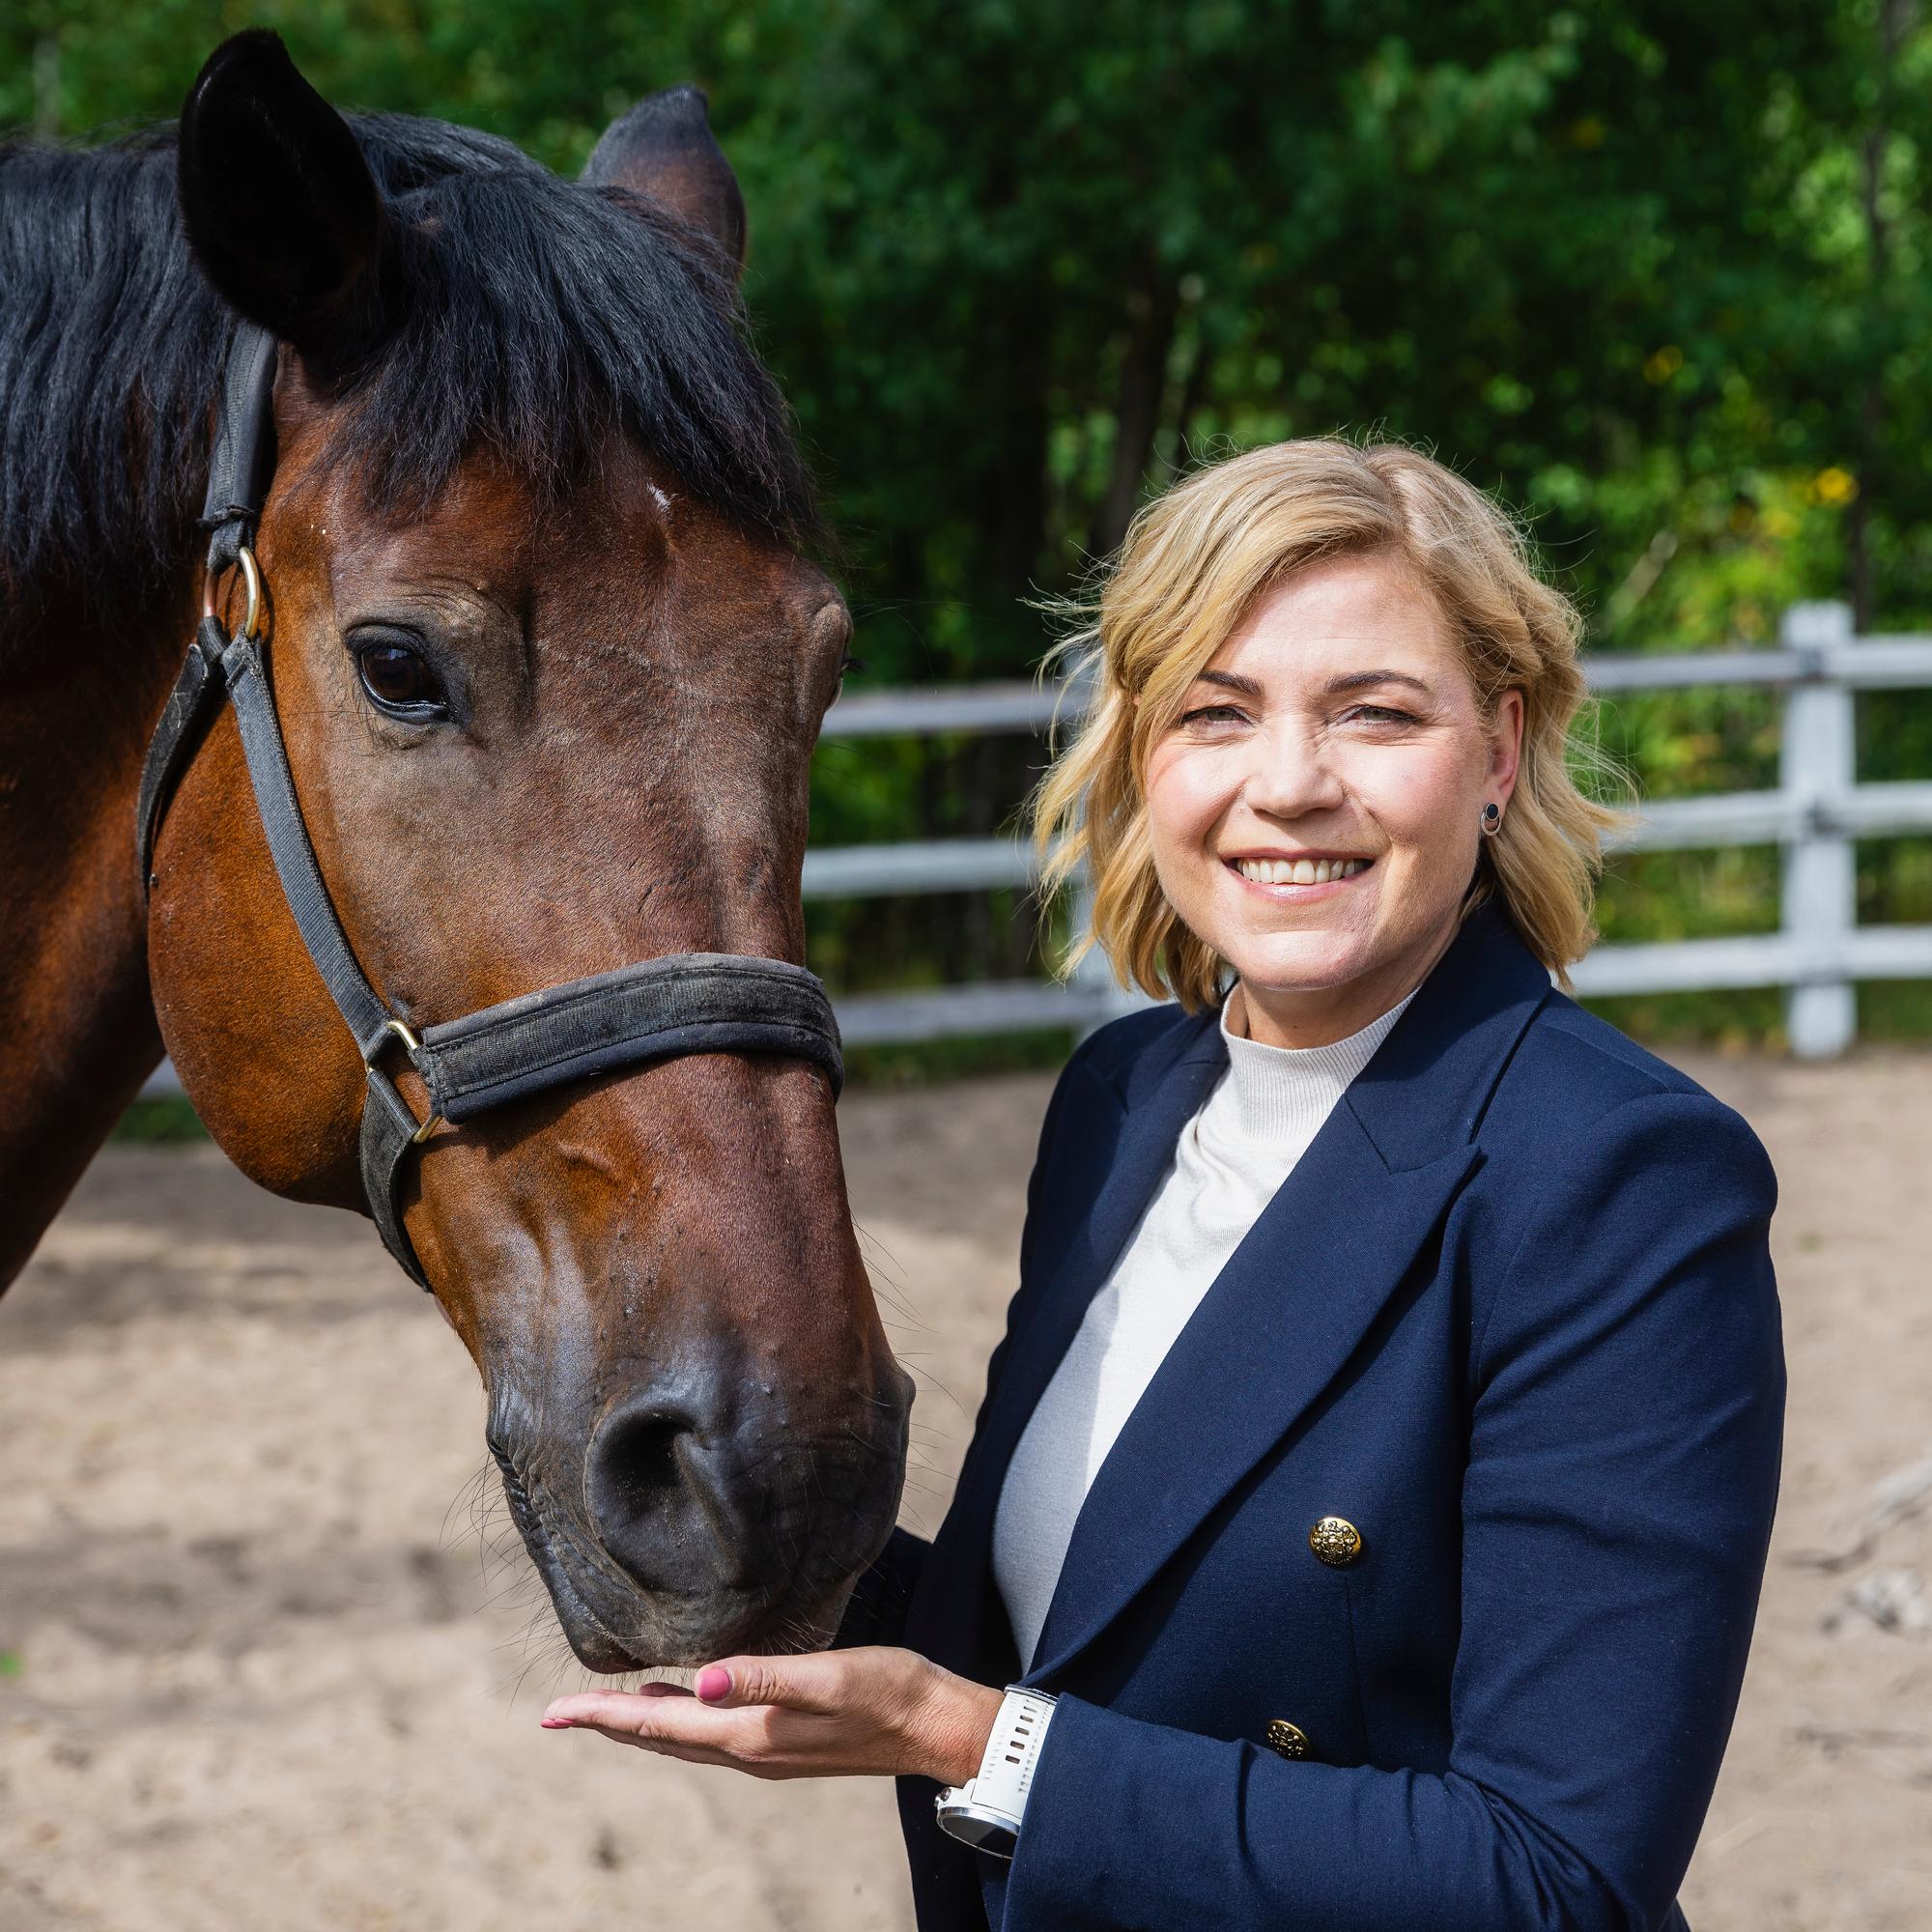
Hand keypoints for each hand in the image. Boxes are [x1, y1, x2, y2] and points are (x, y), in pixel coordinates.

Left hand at [539, 1646, 1001, 1785]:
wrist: (937, 1727)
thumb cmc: (889, 1693)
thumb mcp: (830, 1678)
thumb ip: (766, 1678)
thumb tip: (702, 1682)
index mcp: (750, 1736)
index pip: (658, 1728)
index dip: (602, 1717)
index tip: (553, 1713)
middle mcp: (751, 1750)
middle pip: (661, 1739)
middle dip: (608, 1723)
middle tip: (560, 1713)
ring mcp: (769, 1751)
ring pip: (687, 1740)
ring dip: (643, 1724)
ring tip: (609, 1706)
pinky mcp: (787, 1742)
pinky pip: (714, 1736)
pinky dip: (683, 1721)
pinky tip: (686, 1701)